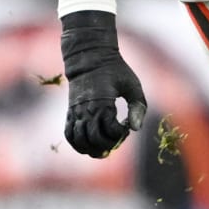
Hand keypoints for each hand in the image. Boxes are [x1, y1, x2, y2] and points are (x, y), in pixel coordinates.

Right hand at [60, 11, 147, 157]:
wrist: (89, 59)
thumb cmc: (116, 71)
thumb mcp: (133, 85)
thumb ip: (138, 107)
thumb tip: (136, 129)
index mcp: (102, 103)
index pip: (110, 131)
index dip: (121, 133)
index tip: (126, 125)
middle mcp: (86, 110)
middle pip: (94, 141)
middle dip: (110, 144)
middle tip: (118, 136)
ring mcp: (75, 113)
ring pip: (79, 142)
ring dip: (94, 149)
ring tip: (107, 145)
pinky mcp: (70, 113)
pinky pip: (69, 136)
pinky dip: (79, 145)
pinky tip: (92, 144)